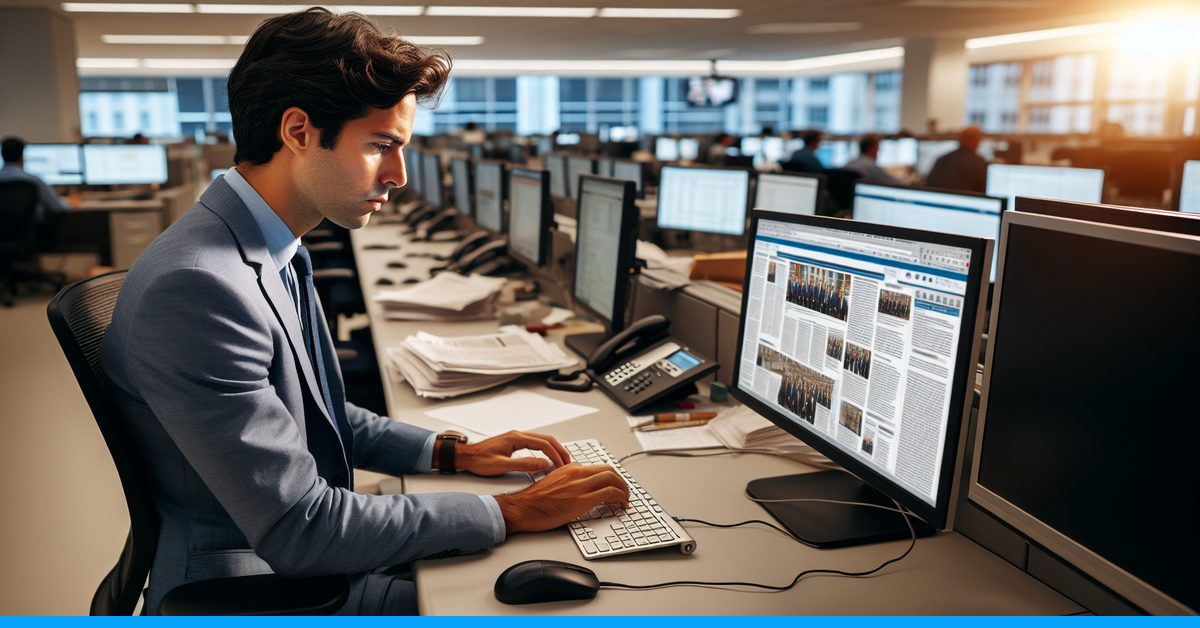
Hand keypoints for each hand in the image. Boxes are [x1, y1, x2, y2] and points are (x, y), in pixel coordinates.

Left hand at [454, 430, 570, 476]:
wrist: (465, 456)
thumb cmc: (479, 460)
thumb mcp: (501, 466)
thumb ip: (523, 464)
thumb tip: (543, 464)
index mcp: (516, 438)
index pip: (543, 444)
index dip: (555, 455)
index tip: (562, 466)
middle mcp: (518, 435)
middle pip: (546, 439)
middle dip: (559, 450)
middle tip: (568, 462)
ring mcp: (516, 438)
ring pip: (542, 440)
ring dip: (554, 450)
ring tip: (561, 461)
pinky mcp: (514, 442)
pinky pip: (535, 444)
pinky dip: (546, 450)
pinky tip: (548, 458)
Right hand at [493, 464, 629, 533]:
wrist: (522, 508)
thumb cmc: (534, 501)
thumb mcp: (553, 483)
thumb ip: (568, 482)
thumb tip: (579, 489)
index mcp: (570, 468)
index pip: (598, 468)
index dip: (610, 477)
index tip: (614, 486)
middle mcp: (576, 473)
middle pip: (609, 470)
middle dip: (621, 481)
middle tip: (625, 492)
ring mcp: (580, 485)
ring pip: (612, 479)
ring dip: (624, 489)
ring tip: (625, 499)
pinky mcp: (582, 499)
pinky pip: (609, 493)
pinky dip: (620, 497)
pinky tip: (621, 505)